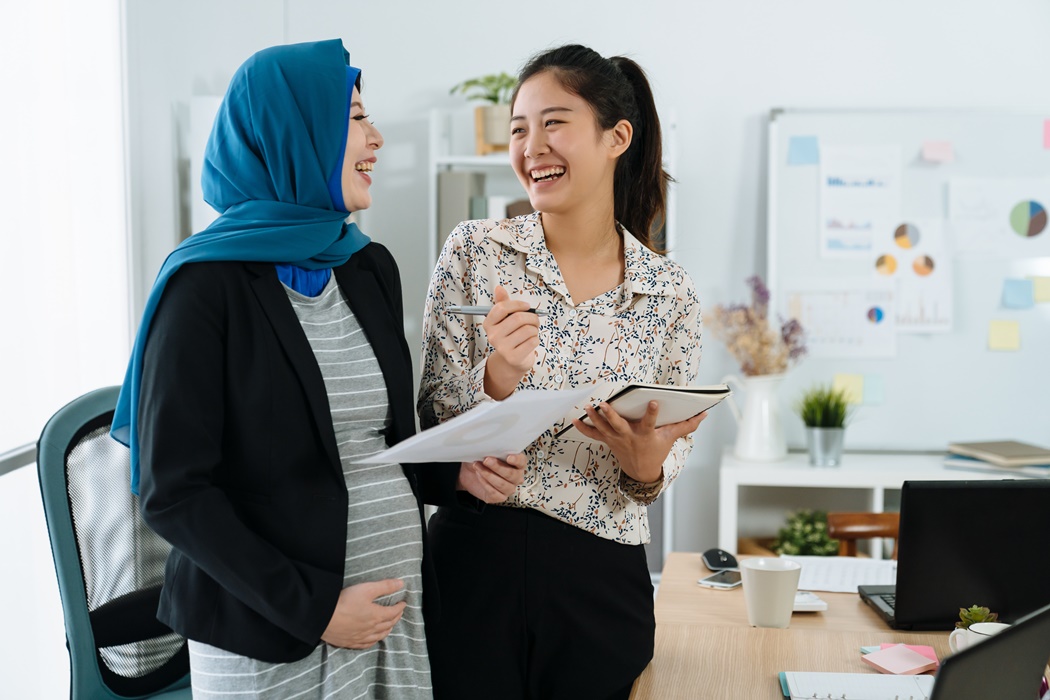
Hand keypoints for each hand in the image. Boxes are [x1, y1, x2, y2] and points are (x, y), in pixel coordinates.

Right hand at [320, 579, 406, 648]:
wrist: (322, 618)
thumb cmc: (344, 601)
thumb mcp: (366, 589)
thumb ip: (384, 586)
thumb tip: (401, 584)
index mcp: (376, 616)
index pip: (393, 612)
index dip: (400, 607)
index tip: (403, 603)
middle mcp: (371, 629)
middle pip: (388, 624)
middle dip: (395, 618)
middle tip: (399, 613)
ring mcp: (360, 637)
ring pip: (379, 636)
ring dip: (387, 630)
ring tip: (390, 626)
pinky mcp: (350, 642)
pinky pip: (366, 644)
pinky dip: (373, 641)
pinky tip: (373, 639)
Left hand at [457, 452, 526, 502]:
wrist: (470, 472)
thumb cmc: (482, 459)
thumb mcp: (486, 451)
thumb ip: (492, 449)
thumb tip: (490, 445)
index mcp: (517, 463)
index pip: (522, 462)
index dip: (516, 460)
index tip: (508, 457)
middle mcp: (516, 477)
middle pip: (512, 474)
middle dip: (498, 467)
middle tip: (486, 460)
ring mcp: (509, 488)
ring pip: (502, 484)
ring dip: (488, 475)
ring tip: (477, 466)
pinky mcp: (500, 497)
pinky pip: (495, 493)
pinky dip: (485, 484)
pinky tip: (479, 476)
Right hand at [483, 286, 539, 398]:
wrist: (512, 360)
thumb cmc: (511, 335)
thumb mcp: (505, 319)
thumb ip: (503, 303)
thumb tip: (499, 288)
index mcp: (489, 324)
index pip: (502, 308)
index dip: (518, 304)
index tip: (527, 306)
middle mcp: (493, 336)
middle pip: (518, 318)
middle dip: (532, 317)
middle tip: (535, 320)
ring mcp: (502, 348)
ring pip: (528, 330)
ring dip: (535, 329)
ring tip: (532, 332)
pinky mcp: (514, 357)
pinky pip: (533, 341)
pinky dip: (536, 339)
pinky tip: (531, 342)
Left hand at [571, 401, 707, 482]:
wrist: (641, 473)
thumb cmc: (657, 451)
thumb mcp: (671, 438)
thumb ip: (686, 426)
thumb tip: (704, 414)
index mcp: (646, 435)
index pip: (650, 423)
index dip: (653, 413)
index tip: (654, 401)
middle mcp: (629, 438)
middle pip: (619, 426)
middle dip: (612, 415)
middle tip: (605, 404)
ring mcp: (617, 440)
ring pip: (604, 429)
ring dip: (595, 418)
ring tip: (588, 406)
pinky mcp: (609, 442)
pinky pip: (594, 435)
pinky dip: (584, 428)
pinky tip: (575, 419)